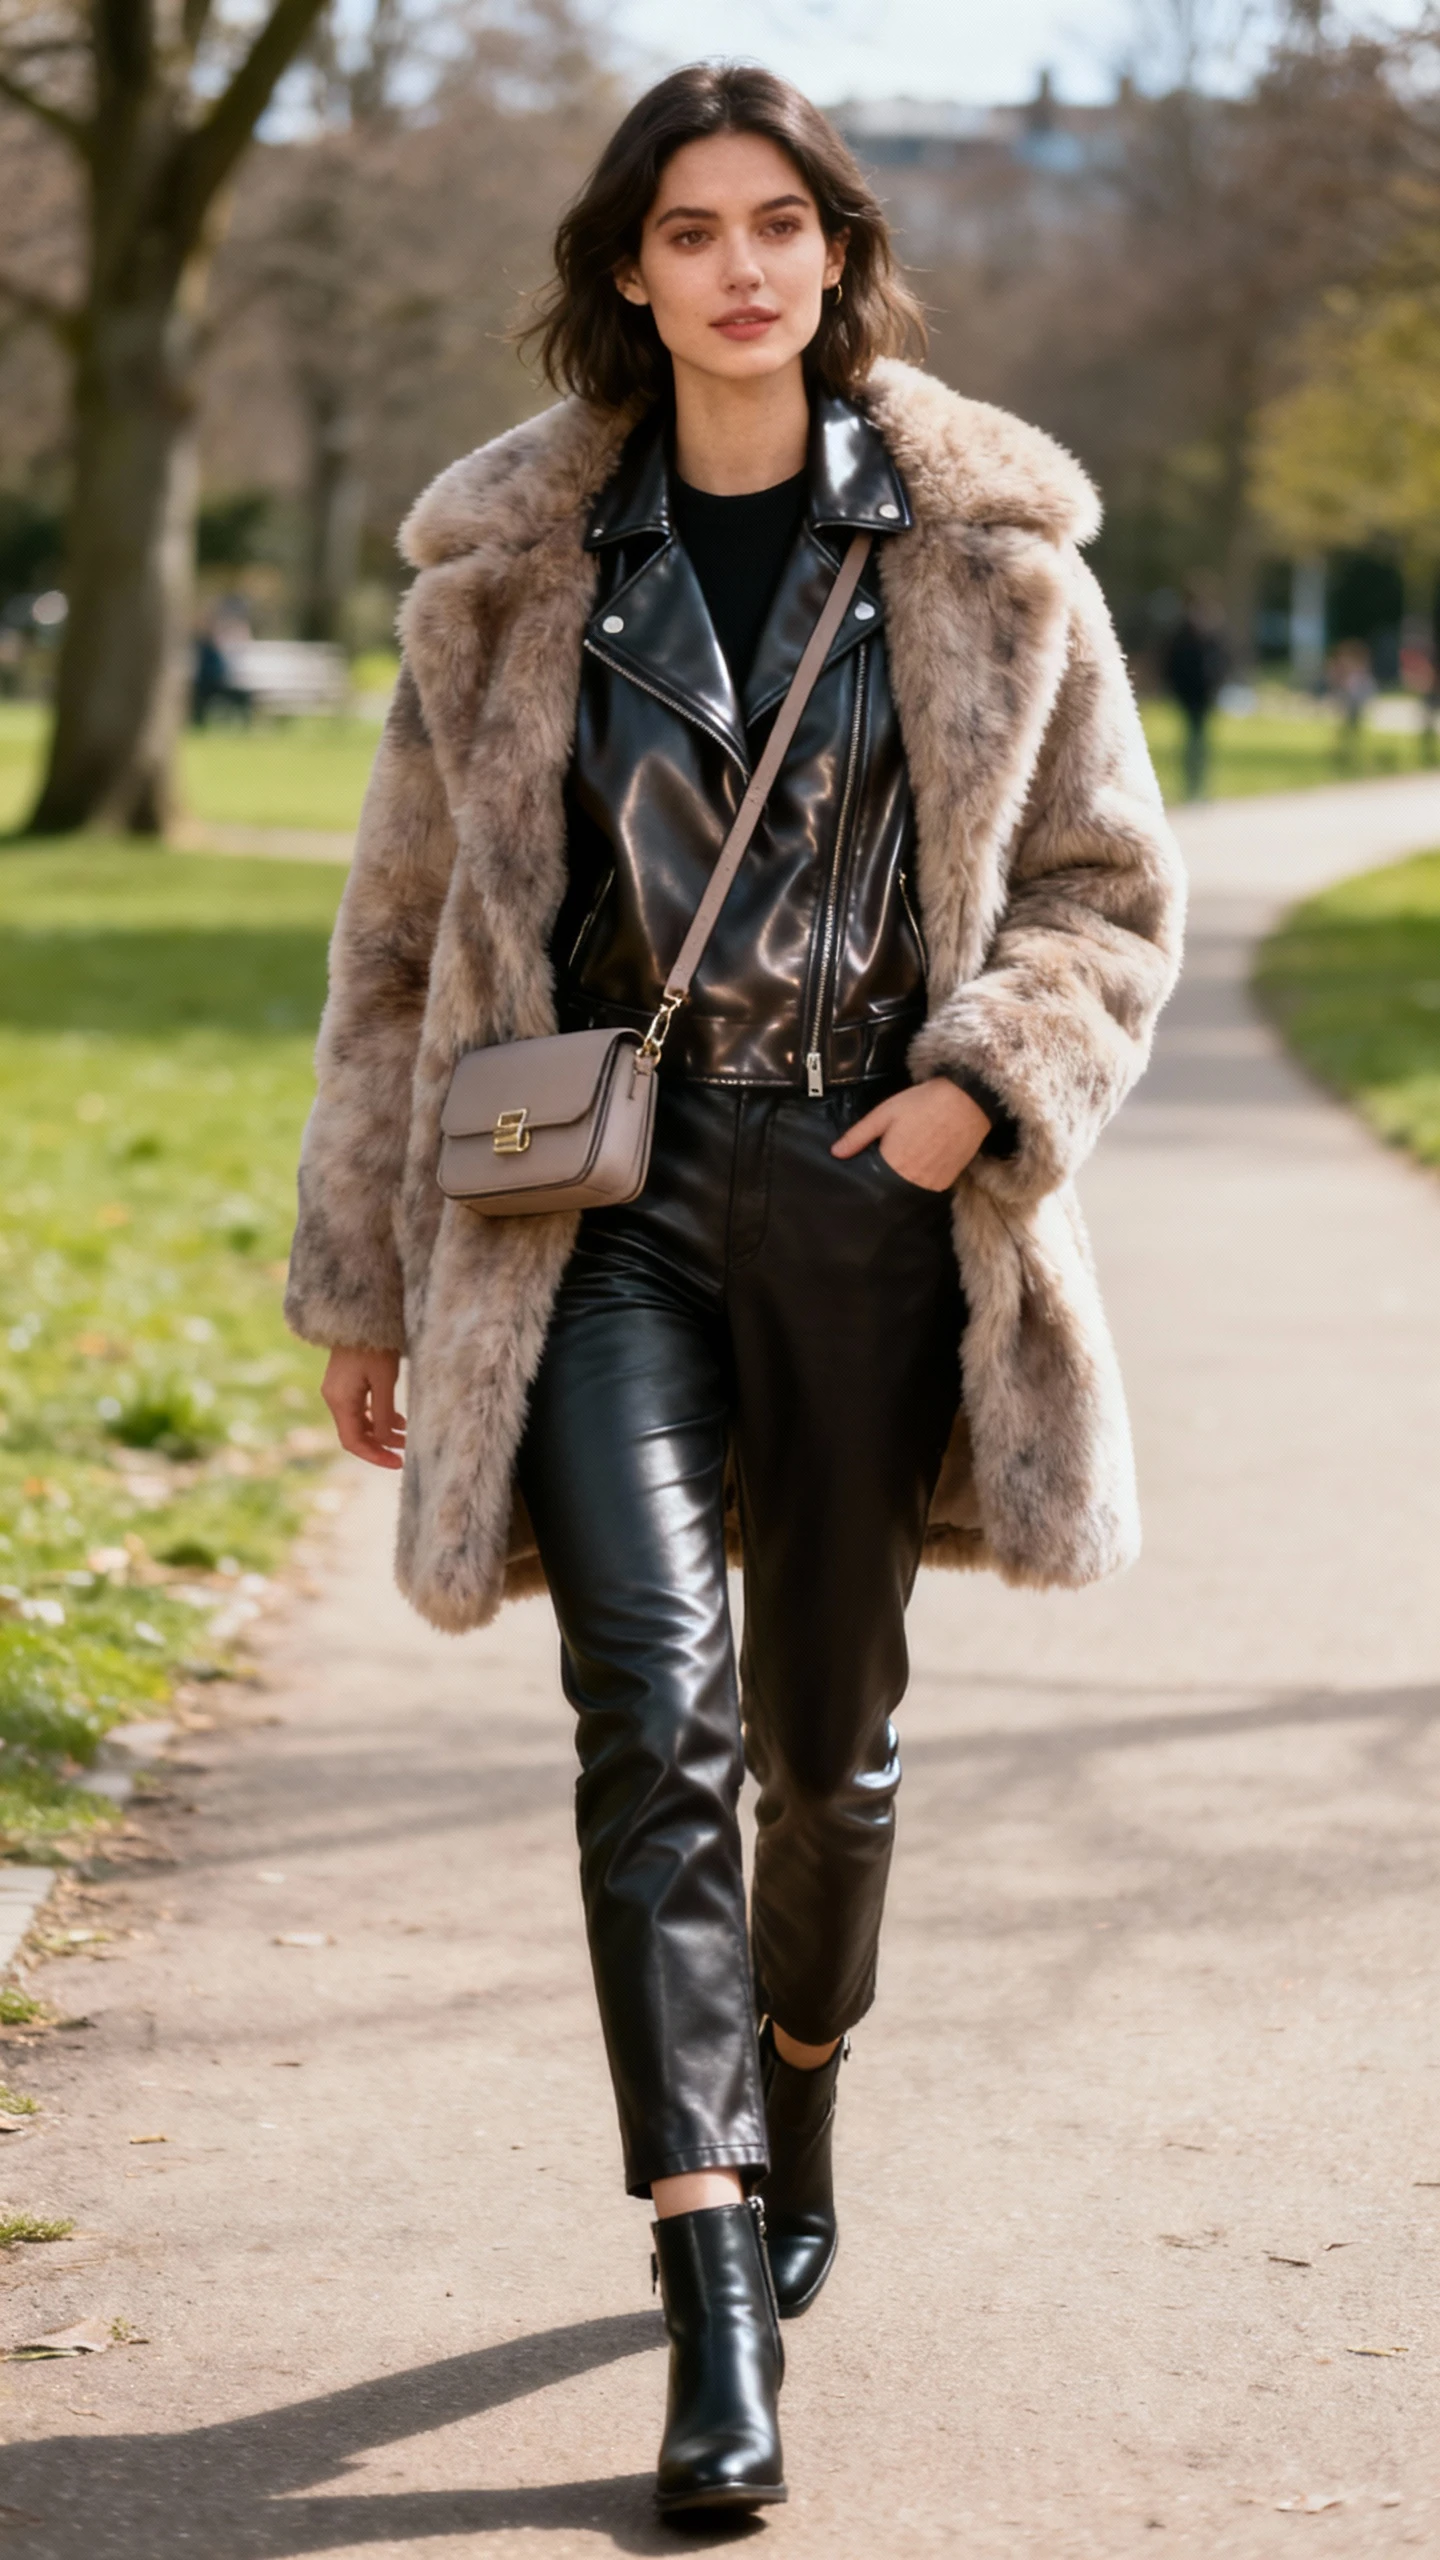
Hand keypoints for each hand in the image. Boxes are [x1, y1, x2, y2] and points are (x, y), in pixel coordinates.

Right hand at [321, 1347, 405, 1469]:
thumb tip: (386, 1441)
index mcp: (340, 1400)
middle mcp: (334, 1398)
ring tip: (407, 1435)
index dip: (375, 1456)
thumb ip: (383, 1414)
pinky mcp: (346, 1383)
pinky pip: (360, 1409)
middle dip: (380, 1446)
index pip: (353, 1442)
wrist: (361, 1315)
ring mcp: (338, 1390)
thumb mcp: (384, 1382)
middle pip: (355, 1434)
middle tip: (405, 1453)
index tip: (399, 1463)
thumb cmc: (375, 1346)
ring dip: (381, 1432)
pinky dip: (377, 1417)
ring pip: (358, 1422)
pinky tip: (398, 1419)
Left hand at [830, 1078, 990, 1189]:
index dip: (865, 1178)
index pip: (871, 1183)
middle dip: (884, 1180)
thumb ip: (858, 1136)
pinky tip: (922, 1162)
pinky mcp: (947, 1182)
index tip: (863, 1171)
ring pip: (908, 1190)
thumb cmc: (923, 1103)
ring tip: (906, 1160)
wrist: (967, 1102)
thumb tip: (835, 1153)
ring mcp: (932, 1184)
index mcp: (893, 1164)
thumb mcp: (884, 1114)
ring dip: (902, 1181)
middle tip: (886, 1163)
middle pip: (889, 1190)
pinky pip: (926, 1188)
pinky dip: (920, 1180)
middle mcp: (912, 1180)